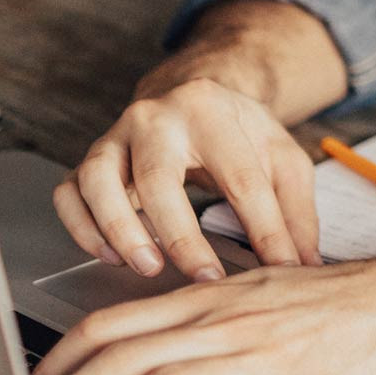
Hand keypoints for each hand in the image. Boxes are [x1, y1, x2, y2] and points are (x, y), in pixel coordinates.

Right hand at [54, 78, 321, 282]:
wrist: (197, 98)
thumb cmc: (240, 135)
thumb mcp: (283, 159)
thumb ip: (297, 212)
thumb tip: (306, 268)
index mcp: (211, 110)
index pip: (241, 178)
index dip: (262, 230)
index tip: (276, 271)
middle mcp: (155, 118)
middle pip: (157, 175)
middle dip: (180, 233)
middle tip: (204, 277)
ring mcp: (115, 137)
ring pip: (98, 179)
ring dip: (119, 228)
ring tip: (148, 265)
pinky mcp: (90, 159)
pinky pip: (69, 192)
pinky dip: (82, 227)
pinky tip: (109, 254)